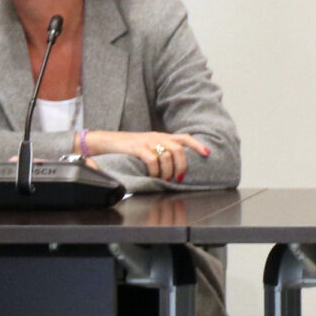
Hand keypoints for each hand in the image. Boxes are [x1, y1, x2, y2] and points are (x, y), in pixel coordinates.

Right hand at [84, 129, 210, 182]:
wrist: (108, 141)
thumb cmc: (129, 147)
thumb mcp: (149, 146)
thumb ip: (162, 151)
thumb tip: (176, 166)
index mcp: (162, 136)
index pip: (185, 138)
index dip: (197, 145)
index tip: (207, 153)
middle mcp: (157, 137)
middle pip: (179, 149)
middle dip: (182, 166)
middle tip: (178, 177)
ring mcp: (147, 142)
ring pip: (167, 155)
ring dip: (169, 171)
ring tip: (165, 179)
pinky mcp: (137, 148)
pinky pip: (152, 159)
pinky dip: (155, 170)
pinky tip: (153, 175)